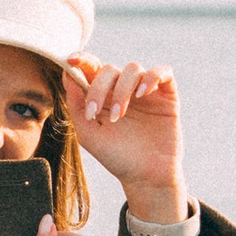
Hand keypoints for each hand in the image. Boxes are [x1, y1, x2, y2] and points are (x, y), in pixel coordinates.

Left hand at [62, 58, 187, 223]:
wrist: (145, 177)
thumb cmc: (116, 157)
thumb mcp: (88, 134)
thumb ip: (76, 104)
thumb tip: (68, 74)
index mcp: (102, 96)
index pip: (91, 68)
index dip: (81, 59)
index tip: (71, 59)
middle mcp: (123, 89)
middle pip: (109, 69)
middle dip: (99, 87)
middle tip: (96, 112)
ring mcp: (145, 91)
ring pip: (133, 68)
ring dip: (122, 89)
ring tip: (119, 115)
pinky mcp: (167, 96)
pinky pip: (163, 72)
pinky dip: (151, 77)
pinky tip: (142, 94)